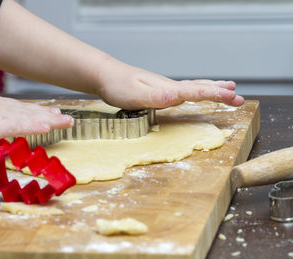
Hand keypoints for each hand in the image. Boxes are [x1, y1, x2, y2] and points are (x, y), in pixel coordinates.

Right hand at [0, 78, 72, 141]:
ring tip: (67, 121)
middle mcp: (5, 110)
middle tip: (67, 118)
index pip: (23, 110)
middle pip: (32, 113)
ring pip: (32, 119)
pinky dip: (35, 126)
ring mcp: (3, 117)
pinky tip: (48, 127)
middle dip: (51, 116)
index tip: (52, 112)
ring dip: (51, 121)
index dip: (39, 112)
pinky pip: (21, 126)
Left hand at [96, 60, 243, 109]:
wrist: (105, 75)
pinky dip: (197, 91)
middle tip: (239, 97)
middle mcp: (169, 87)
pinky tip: (196, 92)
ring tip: (227, 89)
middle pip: (199, 88)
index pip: (195, 91)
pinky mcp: (158, 91)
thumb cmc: (117, 86)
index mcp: (166, 88)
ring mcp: (164, 88)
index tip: (234, 98)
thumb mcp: (134, 95)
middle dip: (220, 93)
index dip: (215, 95)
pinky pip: (184, 91)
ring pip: (193, 87)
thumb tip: (176, 96)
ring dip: (212, 89)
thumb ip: (155, 96)